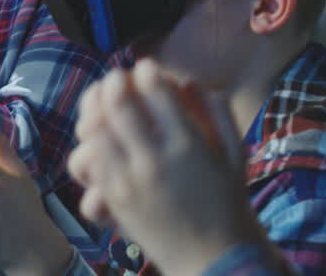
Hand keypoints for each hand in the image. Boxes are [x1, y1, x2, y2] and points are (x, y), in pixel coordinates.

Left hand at [66, 59, 269, 274]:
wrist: (216, 259)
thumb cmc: (228, 203)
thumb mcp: (235, 155)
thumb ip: (218, 114)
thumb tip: (189, 80)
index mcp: (189, 144)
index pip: (156, 90)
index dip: (147, 70)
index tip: (146, 68)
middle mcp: (156, 159)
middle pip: (119, 103)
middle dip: (114, 82)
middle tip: (117, 79)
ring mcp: (130, 180)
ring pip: (96, 129)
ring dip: (95, 109)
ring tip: (101, 103)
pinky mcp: (115, 198)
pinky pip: (91, 160)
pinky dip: (89, 142)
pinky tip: (97, 135)